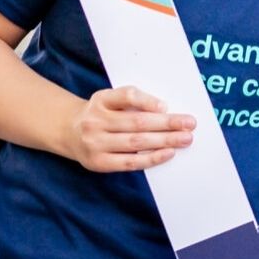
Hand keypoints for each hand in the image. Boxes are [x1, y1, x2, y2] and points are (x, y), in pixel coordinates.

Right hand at [63, 87, 194, 172]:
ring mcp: (95, 143)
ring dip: (164, 141)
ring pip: (135, 142)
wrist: (68, 131)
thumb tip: (165, 110)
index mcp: (101, 100)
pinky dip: (151, 159)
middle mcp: (95, 120)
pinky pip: (129, 162)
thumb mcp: (110, 99)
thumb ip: (132, 101)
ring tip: (185, 139)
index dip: (147, 101)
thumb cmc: (101, 114)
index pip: (126, 95)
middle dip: (167, 124)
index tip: (167, 106)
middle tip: (190, 124)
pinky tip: (168, 153)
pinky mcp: (98, 163)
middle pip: (136, 122)